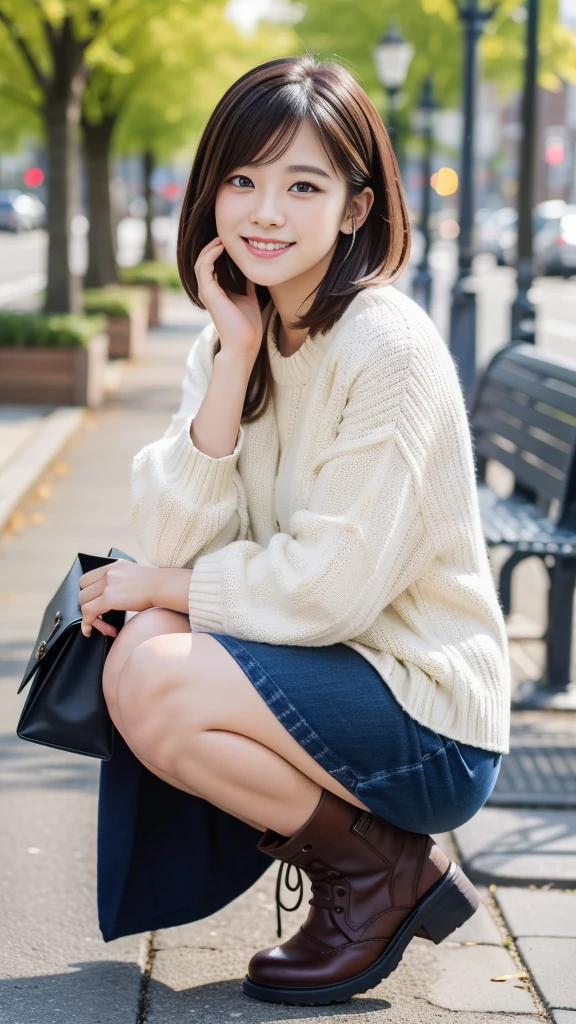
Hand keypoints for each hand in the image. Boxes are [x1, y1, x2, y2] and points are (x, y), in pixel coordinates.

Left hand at [78, 559, 158, 637]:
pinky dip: (87, 624)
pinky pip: (88, 612)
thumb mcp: (134, 576)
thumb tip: (114, 596)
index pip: (86, 579)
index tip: (94, 605)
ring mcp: (107, 584)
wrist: (164, 586)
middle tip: (99, 619)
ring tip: (102, 627)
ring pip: (84, 603)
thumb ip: (120, 581)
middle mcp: (108, 573)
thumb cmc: (156, 585)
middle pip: (83, 593)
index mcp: (113, 566)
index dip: (87, 595)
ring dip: (90, 618)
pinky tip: (90, 631)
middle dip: (88, 608)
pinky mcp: (109, 597)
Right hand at [195, 236, 262, 362]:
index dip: (218, 251)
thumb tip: (253, 271)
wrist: (244, 343)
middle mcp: (208, 291)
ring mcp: (206, 292)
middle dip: (212, 246)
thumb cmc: (247, 326)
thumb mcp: (250, 298)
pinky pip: (204, 268)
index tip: (230, 239)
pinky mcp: (208, 293)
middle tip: (224, 234)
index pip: (211, 265)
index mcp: (216, 292)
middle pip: (203, 261)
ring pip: (201, 262)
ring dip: (210, 247)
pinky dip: (210, 254)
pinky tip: (221, 246)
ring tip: (222, 237)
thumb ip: (247, 284)